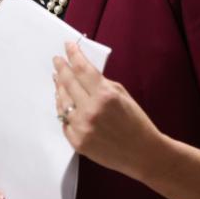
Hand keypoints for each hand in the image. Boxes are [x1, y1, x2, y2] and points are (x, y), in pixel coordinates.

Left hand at [53, 41, 162, 179]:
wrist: (142, 153)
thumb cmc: (136, 122)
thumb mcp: (122, 95)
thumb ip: (102, 83)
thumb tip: (82, 72)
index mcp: (105, 95)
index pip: (82, 69)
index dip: (73, 55)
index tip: (68, 46)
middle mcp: (90, 110)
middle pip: (68, 83)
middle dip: (61, 68)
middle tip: (57, 60)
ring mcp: (82, 127)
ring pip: (62, 102)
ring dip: (59, 88)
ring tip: (58, 79)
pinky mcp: (77, 142)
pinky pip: (64, 121)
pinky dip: (63, 109)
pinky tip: (62, 102)